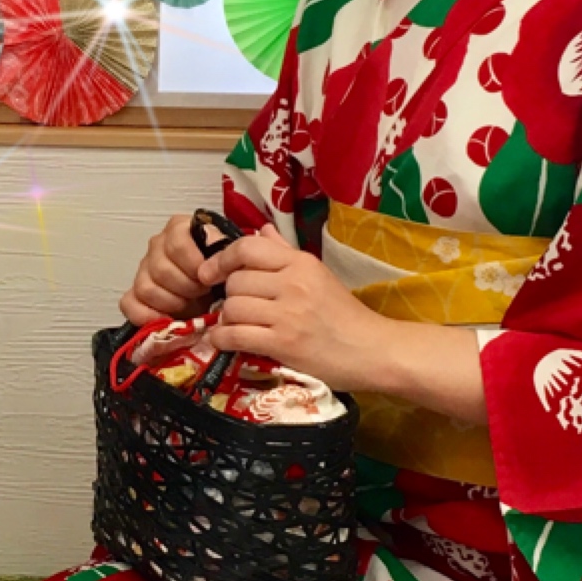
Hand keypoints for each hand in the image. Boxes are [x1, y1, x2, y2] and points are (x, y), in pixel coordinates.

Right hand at [120, 212, 213, 325]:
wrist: (216, 297)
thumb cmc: (219, 276)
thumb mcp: (228, 260)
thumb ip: (224, 251)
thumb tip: (215, 251)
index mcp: (179, 229)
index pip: (177, 243)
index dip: (194, 265)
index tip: (208, 278)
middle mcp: (157, 245)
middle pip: (161, 268)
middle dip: (186, 287)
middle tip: (201, 293)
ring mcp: (143, 270)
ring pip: (146, 288)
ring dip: (171, 302)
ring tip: (188, 304)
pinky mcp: (134, 294)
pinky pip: (129, 304)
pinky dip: (147, 316)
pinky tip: (166, 319)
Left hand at [194, 231, 392, 393]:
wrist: (372, 350)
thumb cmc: (344, 315)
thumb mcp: (318, 275)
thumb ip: (285, 252)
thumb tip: (261, 230)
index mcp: (300, 262)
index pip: (247, 248)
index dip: (221, 259)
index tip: (210, 273)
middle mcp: (293, 283)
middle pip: (235, 281)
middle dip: (229, 296)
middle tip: (237, 307)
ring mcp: (288, 314)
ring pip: (233, 307)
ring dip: (227, 319)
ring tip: (236, 326)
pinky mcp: (283, 343)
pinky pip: (236, 335)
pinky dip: (223, 339)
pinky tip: (225, 341)